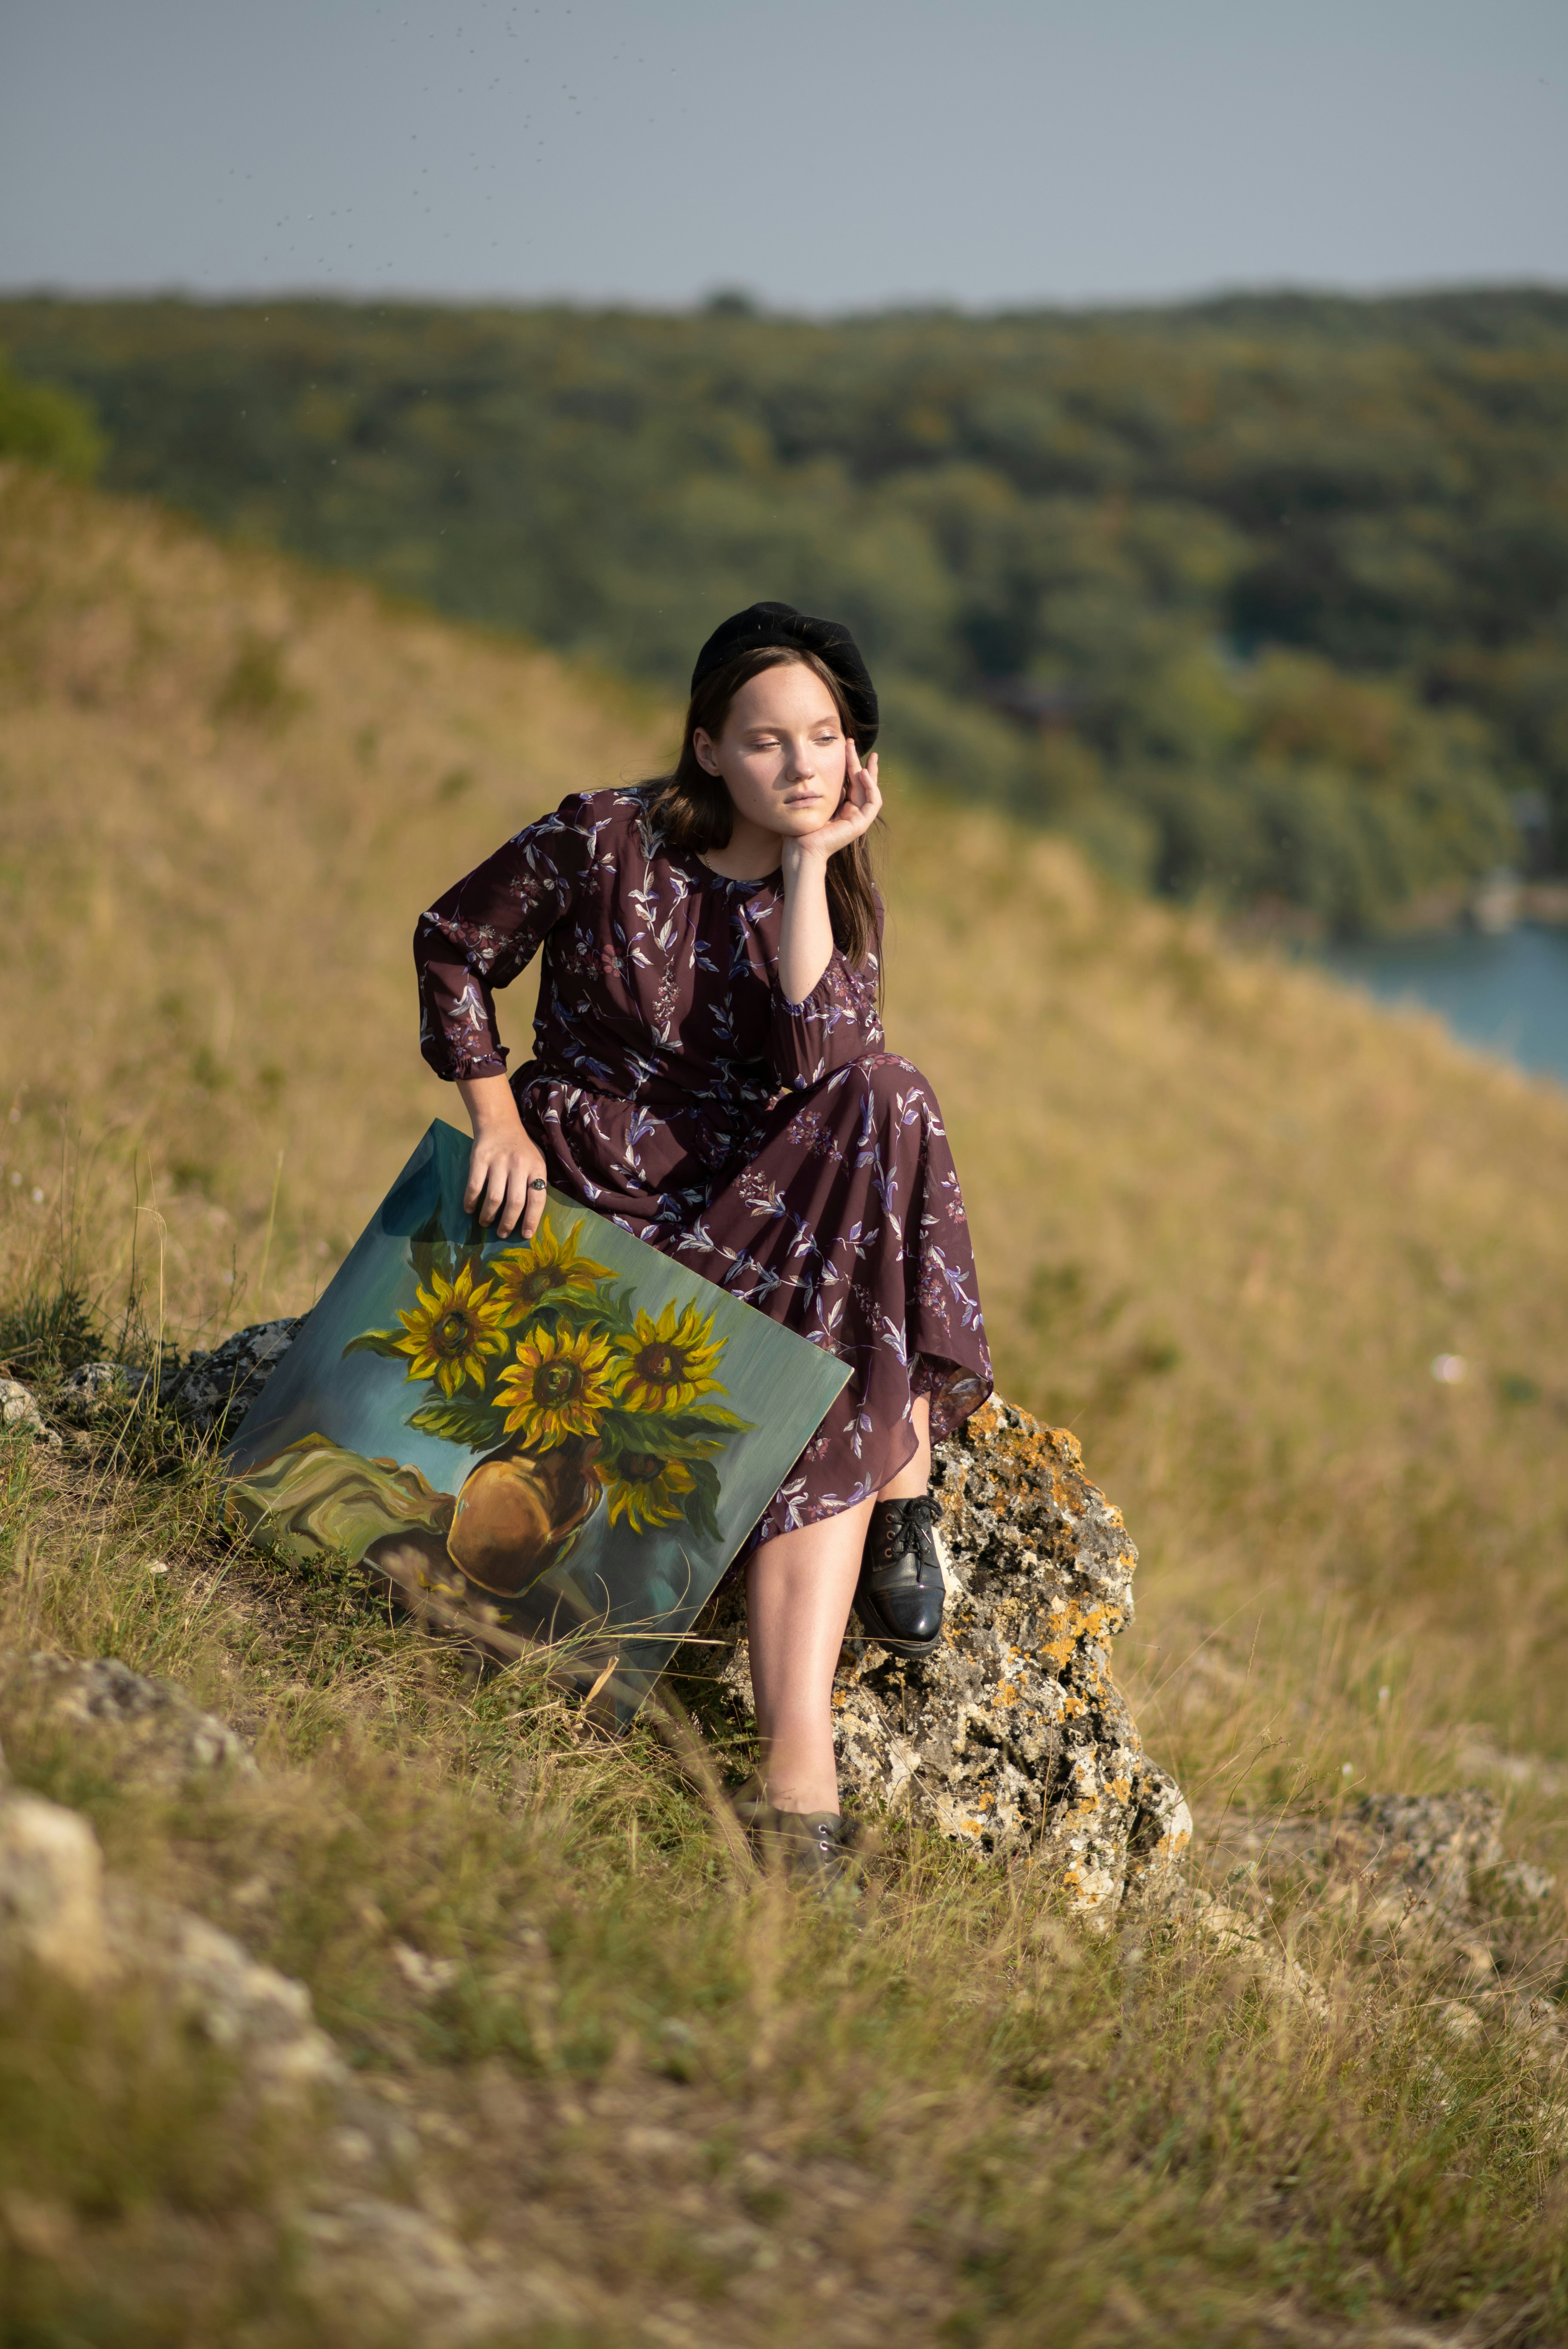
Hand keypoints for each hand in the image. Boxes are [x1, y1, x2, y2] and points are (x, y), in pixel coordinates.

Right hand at [456, 1074, 549, 1239]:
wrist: (500, 1122)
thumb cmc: (521, 1148)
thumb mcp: (536, 1161)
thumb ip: (535, 1183)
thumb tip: (530, 1216)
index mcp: (537, 1167)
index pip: (537, 1198)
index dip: (532, 1219)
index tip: (526, 1235)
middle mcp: (519, 1165)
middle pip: (515, 1202)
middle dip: (508, 1223)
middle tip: (502, 1234)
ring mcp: (499, 1161)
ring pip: (494, 1197)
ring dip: (488, 1215)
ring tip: (485, 1223)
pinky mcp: (480, 1159)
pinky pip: (474, 1186)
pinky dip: (471, 1201)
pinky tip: (469, 1209)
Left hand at [780, 741, 880, 877]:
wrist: (800, 848)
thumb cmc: (800, 828)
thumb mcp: (812, 800)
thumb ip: (823, 789)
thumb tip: (825, 772)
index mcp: (841, 809)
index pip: (851, 782)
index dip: (850, 764)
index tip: (846, 745)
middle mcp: (851, 813)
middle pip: (861, 783)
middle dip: (859, 762)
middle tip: (854, 743)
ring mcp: (857, 819)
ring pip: (870, 791)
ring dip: (869, 772)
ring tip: (867, 756)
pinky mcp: (860, 825)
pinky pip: (873, 802)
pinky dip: (871, 787)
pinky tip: (864, 773)